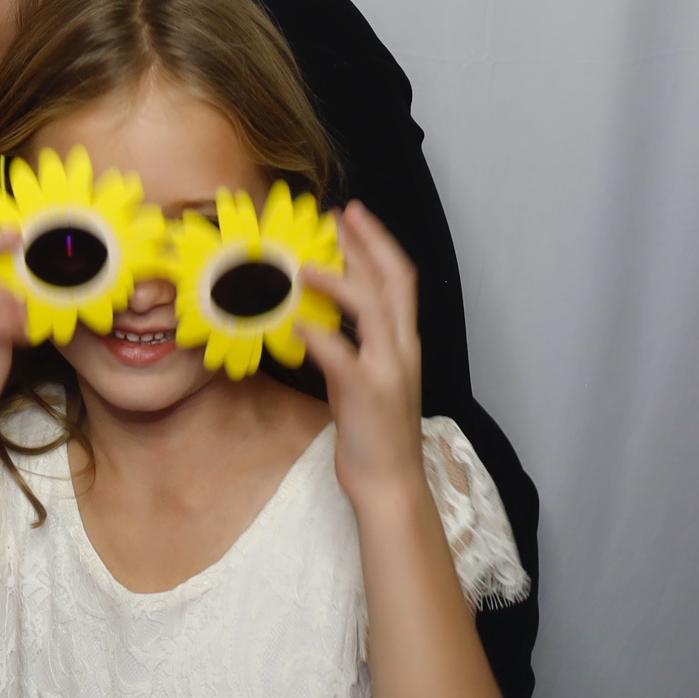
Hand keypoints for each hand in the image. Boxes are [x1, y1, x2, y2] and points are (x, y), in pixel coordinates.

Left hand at [296, 202, 428, 516]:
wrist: (390, 484)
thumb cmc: (374, 430)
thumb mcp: (366, 377)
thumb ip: (351, 343)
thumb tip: (317, 314)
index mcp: (404, 343)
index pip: (400, 279)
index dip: (379, 242)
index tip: (353, 216)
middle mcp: (402, 349)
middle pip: (393, 281)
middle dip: (367, 242)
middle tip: (339, 213)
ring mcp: (388, 370)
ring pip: (372, 309)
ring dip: (338, 282)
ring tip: (305, 266)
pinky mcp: (367, 394)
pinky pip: (341, 356)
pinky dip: (317, 336)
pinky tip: (294, 326)